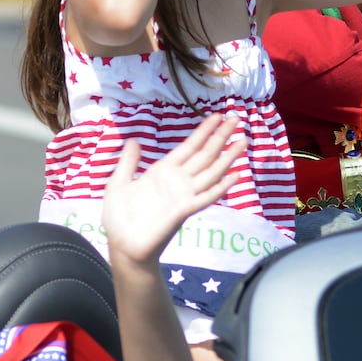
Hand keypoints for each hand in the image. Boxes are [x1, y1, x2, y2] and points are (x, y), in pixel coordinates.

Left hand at [102, 114, 243, 263]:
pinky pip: (206, 197)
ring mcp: (183, 195)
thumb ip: (128, 163)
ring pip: (211, 172)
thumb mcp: (118, 183)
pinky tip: (235, 176)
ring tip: (243, 141)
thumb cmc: (119, 217)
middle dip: (221, 136)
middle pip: (205, 154)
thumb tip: (134, 140)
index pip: (189, 146)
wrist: (122, 244)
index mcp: (163, 171)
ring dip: (228, 157)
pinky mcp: (184, 210)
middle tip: (236, 118)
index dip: (203, 131)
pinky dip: (221, 187)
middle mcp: (178, 181)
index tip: (217, 116)